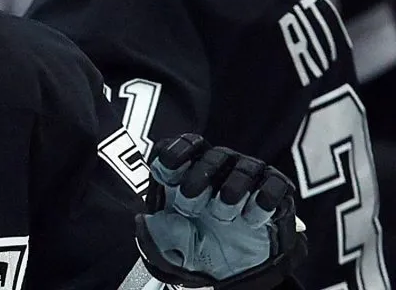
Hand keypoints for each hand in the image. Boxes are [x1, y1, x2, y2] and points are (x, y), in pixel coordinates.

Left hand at [136, 134, 306, 289]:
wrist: (234, 271)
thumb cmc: (198, 247)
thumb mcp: (171, 245)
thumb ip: (156, 232)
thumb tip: (144, 220)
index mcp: (188, 173)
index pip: (181, 147)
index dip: (173, 155)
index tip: (164, 171)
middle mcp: (218, 169)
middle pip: (210, 156)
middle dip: (198, 176)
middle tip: (189, 199)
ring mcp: (247, 178)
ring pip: (244, 167)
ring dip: (231, 190)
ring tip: (223, 214)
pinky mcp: (274, 192)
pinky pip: (274, 185)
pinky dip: (264, 199)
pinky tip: (251, 218)